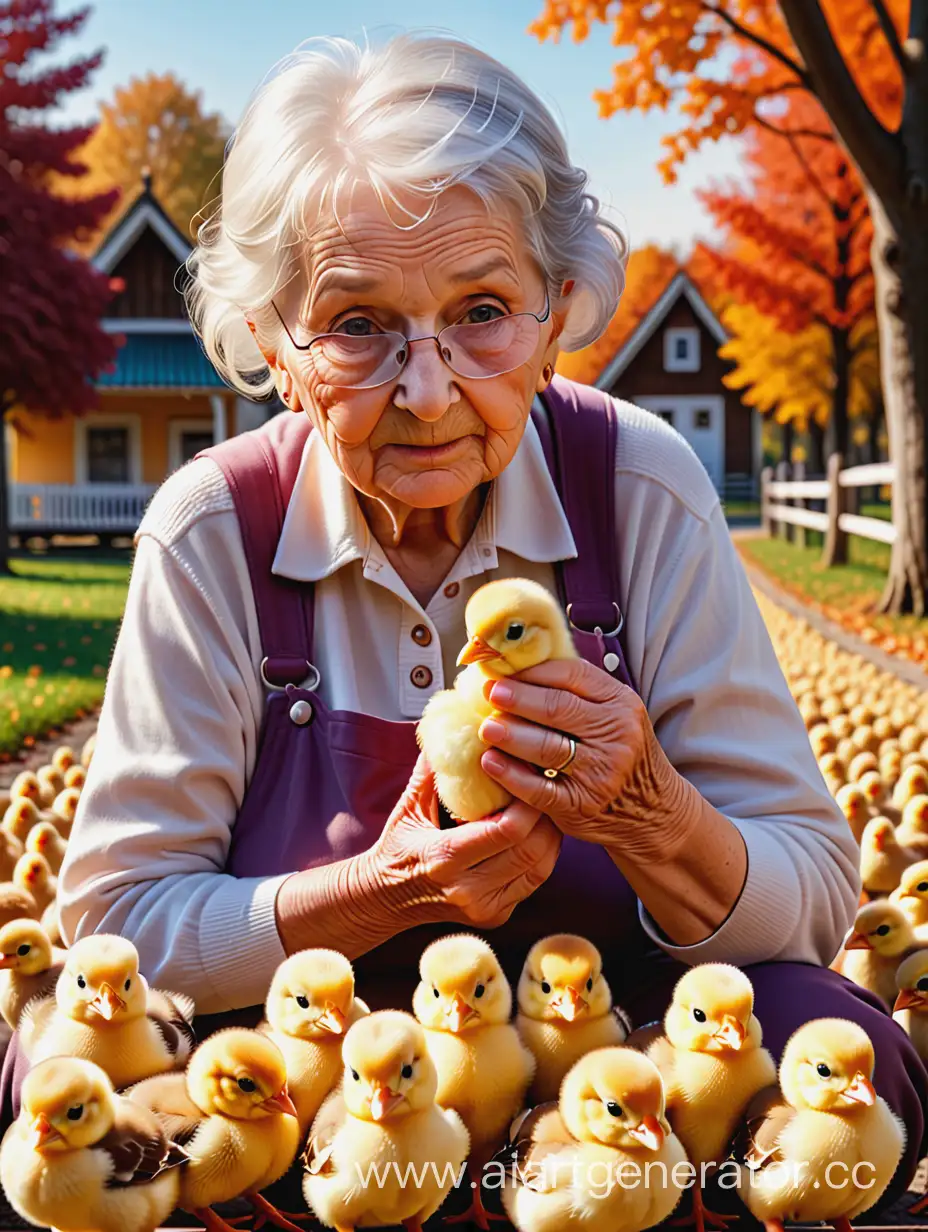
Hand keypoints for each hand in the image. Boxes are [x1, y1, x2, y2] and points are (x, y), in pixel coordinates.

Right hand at [362, 754, 561, 930]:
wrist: (385, 899)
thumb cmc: (397, 847)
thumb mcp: (409, 805)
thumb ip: (432, 768)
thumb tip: (453, 724)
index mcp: (444, 858)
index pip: (506, 830)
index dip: (527, 800)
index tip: (529, 772)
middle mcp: (468, 889)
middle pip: (531, 848)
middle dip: (545, 813)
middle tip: (546, 784)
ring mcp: (486, 907)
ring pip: (541, 865)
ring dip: (550, 832)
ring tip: (546, 803)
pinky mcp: (497, 915)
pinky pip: (535, 880)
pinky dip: (544, 852)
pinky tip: (539, 830)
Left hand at [475, 659, 691, 851]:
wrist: (654, 811)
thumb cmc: (623, 754)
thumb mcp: (617, 715)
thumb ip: (581, 693)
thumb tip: (522, 667)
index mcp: (621, 704)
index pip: (572, 675)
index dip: (533, 671)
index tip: (504, 670)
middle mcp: (616, 735)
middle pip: (556, 708)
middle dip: (517, 698)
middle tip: (490, 692)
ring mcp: (601, 772)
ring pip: (546, 746)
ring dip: (510, 734)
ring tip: (487, 727)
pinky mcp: (582, 804)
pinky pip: (539, 788)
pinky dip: (511, 775)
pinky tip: (491, 762)